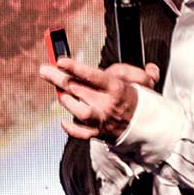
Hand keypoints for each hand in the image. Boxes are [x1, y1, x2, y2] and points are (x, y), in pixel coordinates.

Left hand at [39, 58, 159, 141]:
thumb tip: (121, 67)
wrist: (149, 127)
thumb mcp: (143, 80)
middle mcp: (107, 104)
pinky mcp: (99, 133)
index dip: (75, 67)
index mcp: (117, 88)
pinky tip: (63, 121)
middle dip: (59, 79)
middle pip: (78, 90)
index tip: (60, 61)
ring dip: (68, 102)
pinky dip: (71, 129)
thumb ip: (130, 71)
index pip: (93, 76)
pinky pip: (82, 133)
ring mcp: (102, 120)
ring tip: (61, 95)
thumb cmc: (141, 100)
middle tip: (44, 70)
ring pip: (79, 112)